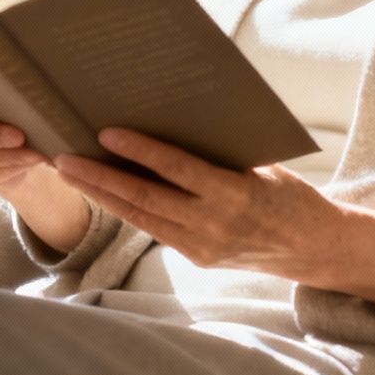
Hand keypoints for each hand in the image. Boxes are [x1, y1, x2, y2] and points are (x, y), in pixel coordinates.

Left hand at [53, 128, 339, 276]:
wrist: (312, 247)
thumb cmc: (286, 192)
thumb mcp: (259, 165)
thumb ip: (217, 152)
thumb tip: (168, 117)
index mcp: (234, 193)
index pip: (176, 169)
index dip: (138, 151)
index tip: (105, 133)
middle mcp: (213, 224)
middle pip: (144, 198)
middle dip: (99, 178)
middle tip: (63, 157)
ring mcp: (202, 246)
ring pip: (140, 217)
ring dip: (102, 195)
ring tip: (70, 173)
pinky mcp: (196, 258)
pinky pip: (153, 229)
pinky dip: (126, 209)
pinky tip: (103, 192)